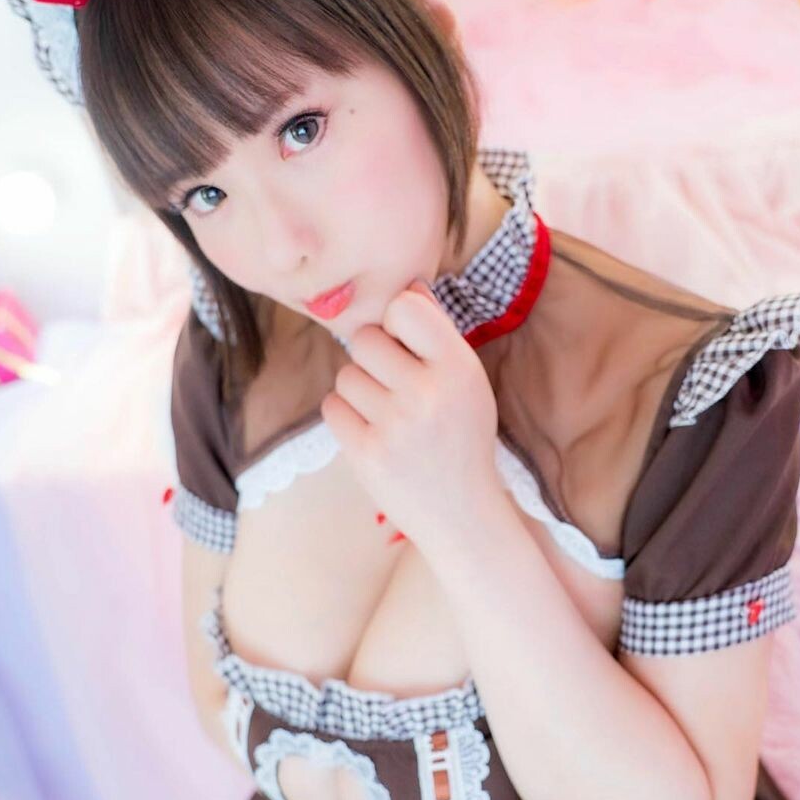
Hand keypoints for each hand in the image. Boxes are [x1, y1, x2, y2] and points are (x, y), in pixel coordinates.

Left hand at [320, 280, 500, 545]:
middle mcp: (428, 393)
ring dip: (359, 390)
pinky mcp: (367, 454)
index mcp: (460, 367)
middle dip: (373, 357)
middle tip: (395, 385)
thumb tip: (407, 287)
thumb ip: (437, 335)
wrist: (462, 513)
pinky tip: (373, 433)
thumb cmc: (461, 437)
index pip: (404, 307)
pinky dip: (346, 418)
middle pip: (365, 339)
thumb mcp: (468, 383)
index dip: (398, 323)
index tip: (408, 346)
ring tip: (389, 415)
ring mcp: (395, 426)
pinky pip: (332, 408)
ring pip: (345, 375)